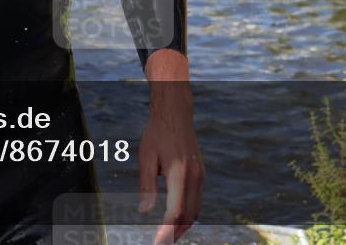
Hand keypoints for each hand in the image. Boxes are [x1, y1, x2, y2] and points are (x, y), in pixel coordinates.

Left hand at [139, 52, 203, 244]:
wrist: (175, 114)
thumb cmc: (157, 134)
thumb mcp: (146, 157)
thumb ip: (147, 185)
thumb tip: (144, 211)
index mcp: (179, 173)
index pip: (175, 211)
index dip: (167, 230)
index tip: (158, 241)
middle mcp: (194, 176)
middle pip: (189, 215)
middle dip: (176, 232)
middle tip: (161, 242)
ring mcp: (200, 175)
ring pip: (196, 210)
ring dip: (184, 225)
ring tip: (169, 235)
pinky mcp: (201, 173)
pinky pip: (197, 200)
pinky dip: (189, 213)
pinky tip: (177, 217)